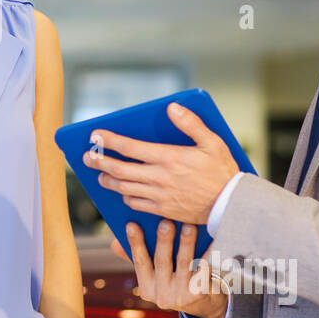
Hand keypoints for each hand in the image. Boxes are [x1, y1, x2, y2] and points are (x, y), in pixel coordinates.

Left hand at [84, 102, 238, 225]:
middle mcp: (160, 178)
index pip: (130, 148)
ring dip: (108, 180)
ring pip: (124, 188)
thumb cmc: (223, 171)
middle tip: (87, 157)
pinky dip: (125, 197)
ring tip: (99, 174)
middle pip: (120, 169)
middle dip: (99, 162)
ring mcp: (160, 196)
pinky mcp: (163, 210)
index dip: (109, 141)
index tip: (94, 135)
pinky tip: (122, 192)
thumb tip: (172, 108)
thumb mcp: (213, 142)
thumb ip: (191, 123)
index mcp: (169, 158)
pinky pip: (136, 204)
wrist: (232, 205)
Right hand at [111, 220, 227, 317]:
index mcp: (147, 289)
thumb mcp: (156, 276)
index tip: (131, 224)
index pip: (139, 262)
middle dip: (163, 240)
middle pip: (162, 262)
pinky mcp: (200, 294)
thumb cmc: (176, 282)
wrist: (205, 307)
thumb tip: (115, 244)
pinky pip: (204, 269)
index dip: (135, 243)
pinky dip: (208, 252)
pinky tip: (210, 239)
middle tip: (165, 222)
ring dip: (186, 243)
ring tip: (189, 226)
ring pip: (184, 264)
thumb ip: (139, 259)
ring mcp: (182, 296)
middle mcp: (162, 296)